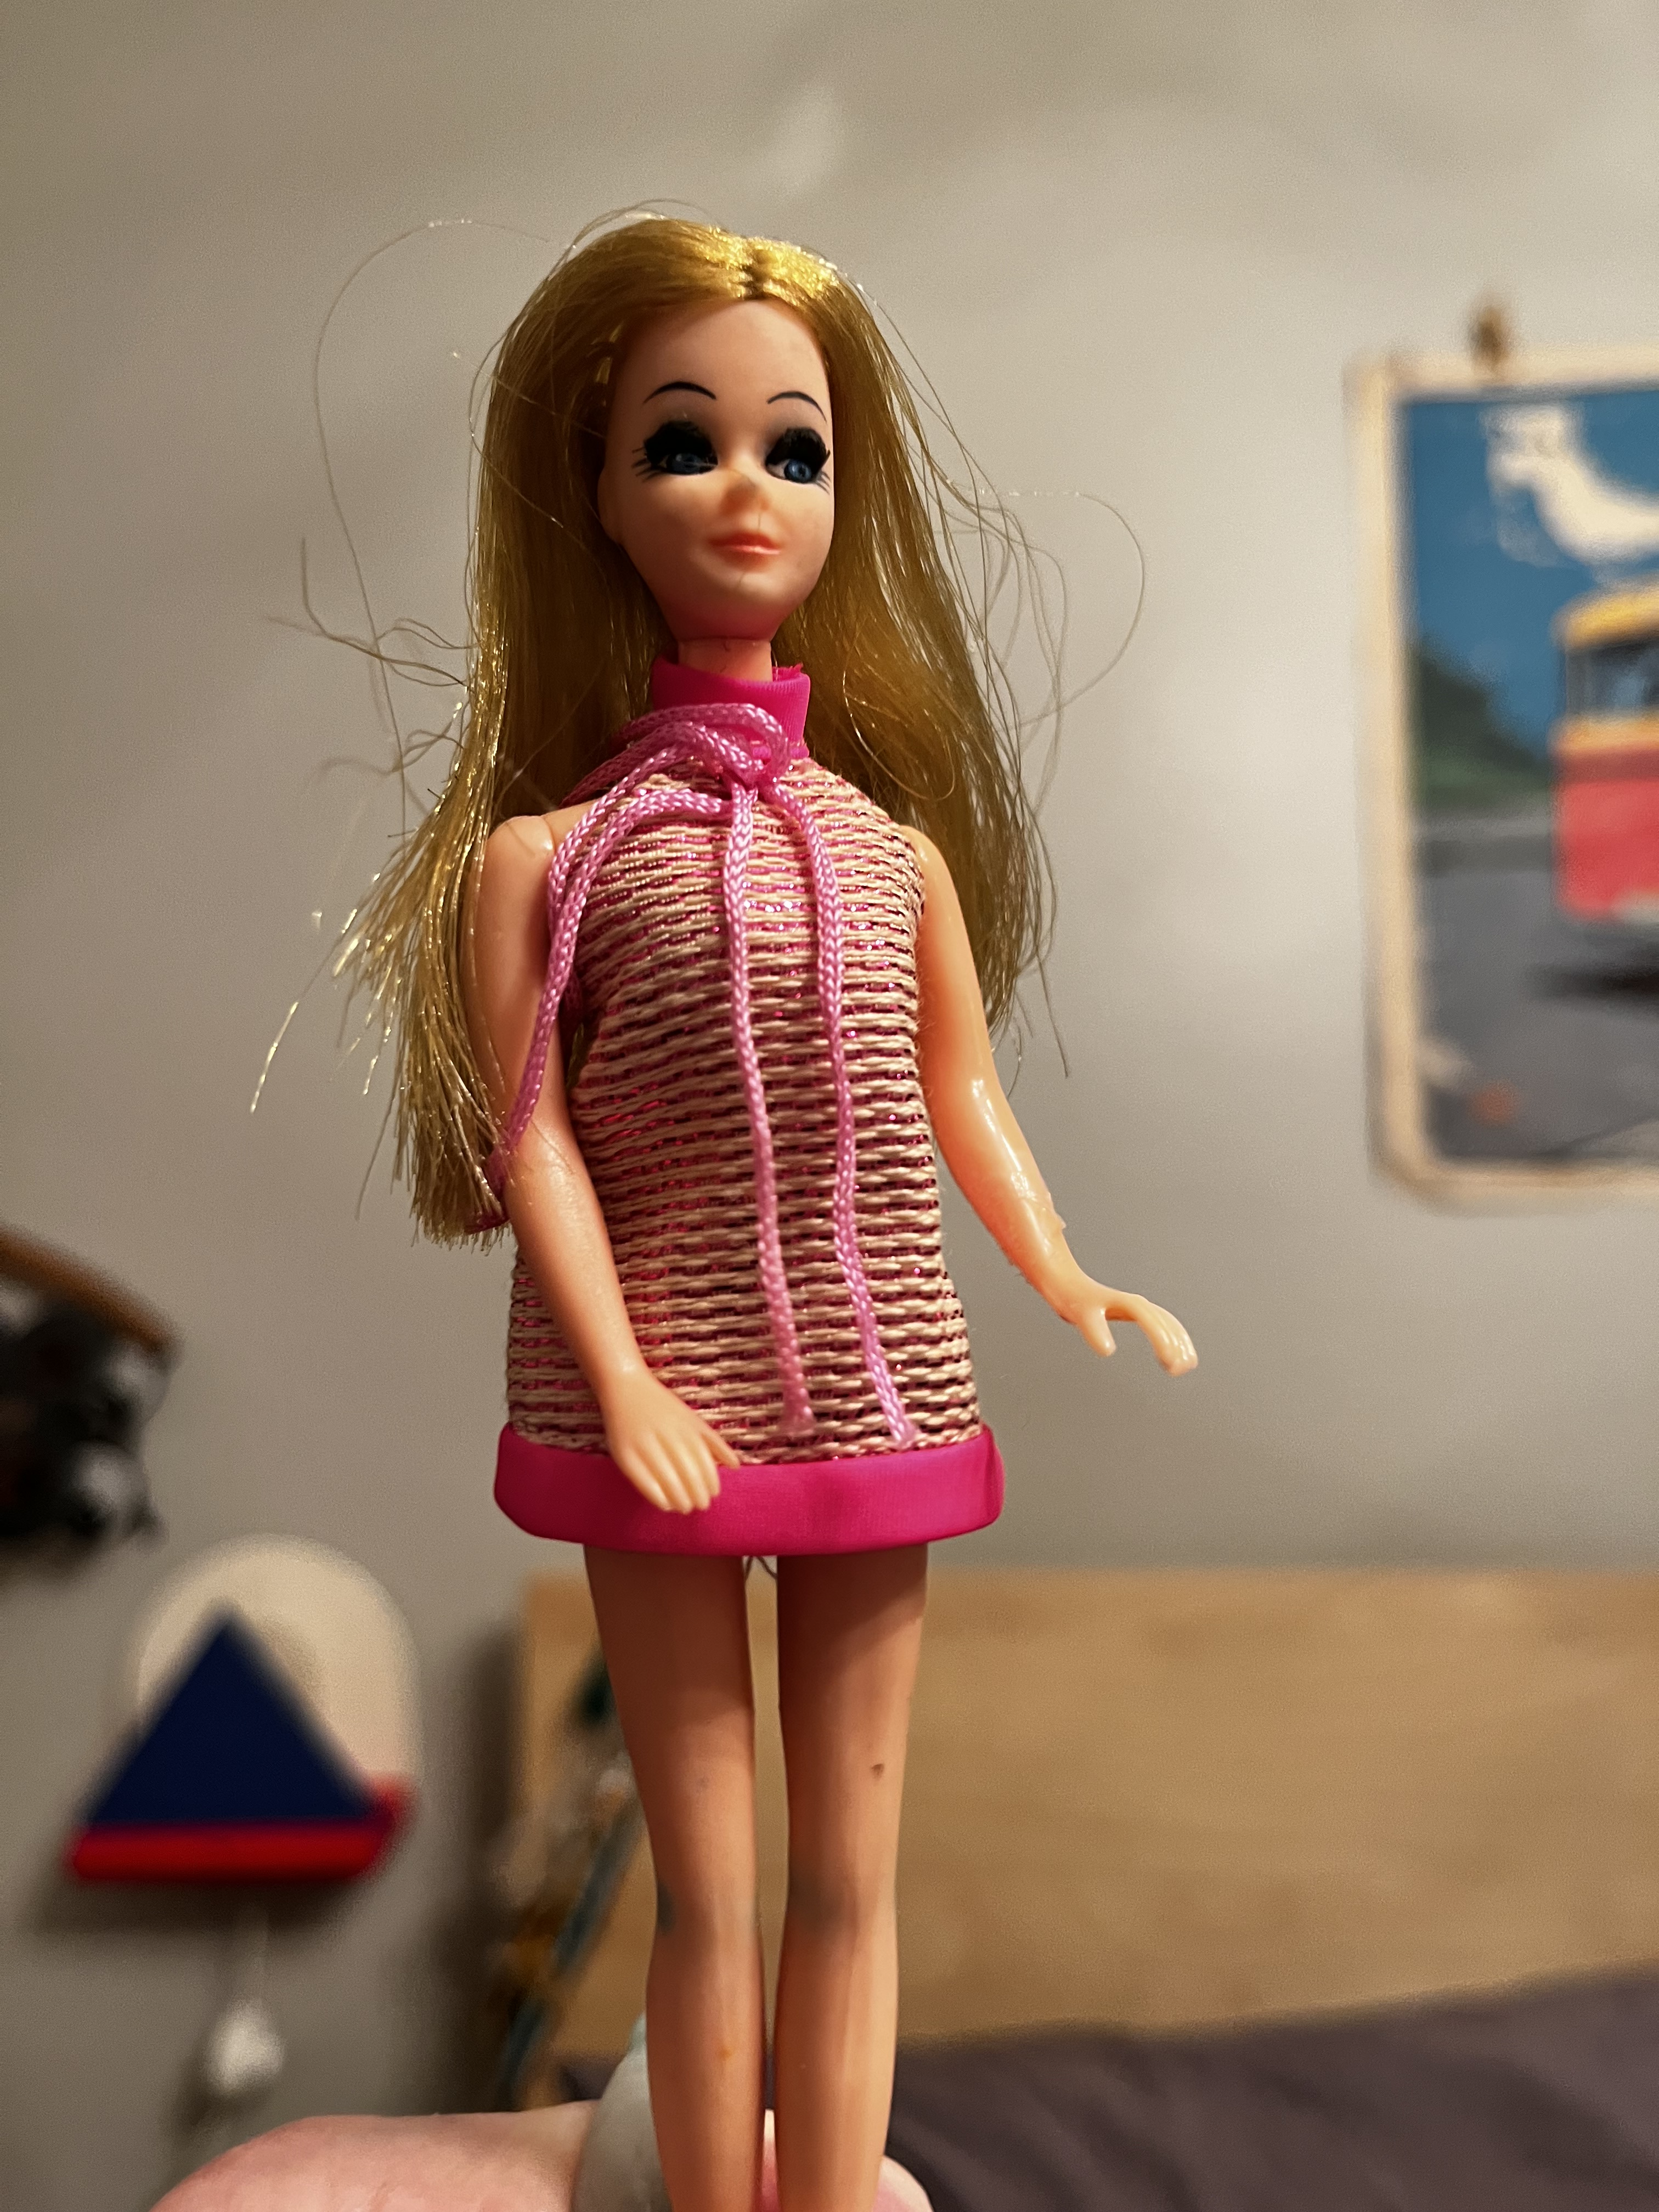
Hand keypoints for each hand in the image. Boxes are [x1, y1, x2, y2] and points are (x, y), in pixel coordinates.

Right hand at [597, 1368, 738, 1512]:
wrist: (625, 1387)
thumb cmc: (662, 1406)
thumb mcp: (692, 1419)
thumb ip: (713, 1442)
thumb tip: (735, 1466)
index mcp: (686, 1427)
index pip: (704, 1462)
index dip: (711, 1482)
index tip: (713, 1494)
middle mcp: (667, 1435)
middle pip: (688, 1473)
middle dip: (697, 1495)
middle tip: (700, 1506)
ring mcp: (644, 1444)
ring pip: (668, 1480)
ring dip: (680, 1499)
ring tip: (684, 1507)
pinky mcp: (624, 1454)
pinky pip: (644, 1482)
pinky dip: (657, 1497)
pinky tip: (665, 1504)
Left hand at [1049, 1268, 1196, 1375]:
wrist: (1066, 1283)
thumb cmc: (1074, 1299)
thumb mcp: (1082, 1316)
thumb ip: (1094, 1331)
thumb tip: (1108, 1351)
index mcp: (1130, 1304)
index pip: (1153, 1323)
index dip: (1163, 1342)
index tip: (1169, 1364)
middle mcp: (1139, 1304)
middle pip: (1167, 1323)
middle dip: (1177, 1345)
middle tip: (1180, 1371)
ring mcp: (1139, 1307)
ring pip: (1168, 1324)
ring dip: (1179, 1342)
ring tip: (1186, 1366)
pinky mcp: (1135, 1313)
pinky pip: (1162, 1325)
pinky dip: (1171, 1338)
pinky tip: (1171, 1355)